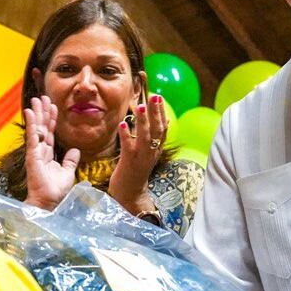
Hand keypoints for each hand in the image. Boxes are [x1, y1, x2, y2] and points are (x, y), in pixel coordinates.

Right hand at [23, 96, 79, 209]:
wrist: (48, 203)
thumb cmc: (56, 191)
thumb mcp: (68, 173)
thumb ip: (70, 161)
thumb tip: (74, 150)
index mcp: (48, 154)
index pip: (50, 133)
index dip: (52, 119)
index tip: (53, 106)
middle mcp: (40, 151)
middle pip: (42, 127)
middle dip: (43, 112)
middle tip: (43, 97)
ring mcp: (35, 152)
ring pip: (36, 128)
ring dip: (36, 113)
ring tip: (36, 99)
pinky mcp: (32, 155)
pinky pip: (32, 136)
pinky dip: (31, 123)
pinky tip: (29, 111)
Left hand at [108, 85, 167, 212]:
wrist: (130, 194)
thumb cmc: (137, 170)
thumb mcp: (150, 152)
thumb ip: (157, 137)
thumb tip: (167, 119)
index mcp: (156, 149)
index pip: (163, 128)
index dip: (161, 112)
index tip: (159, 97)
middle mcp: (151, 152)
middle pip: (157, 130)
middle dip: (156, 112)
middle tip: (154, 96)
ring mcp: (141, 158)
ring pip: (145, 137)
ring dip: (143, 121)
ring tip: (140, 106)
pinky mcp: (129, 163)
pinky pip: (128, 147)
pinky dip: (126, 135)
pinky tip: (122, 124)